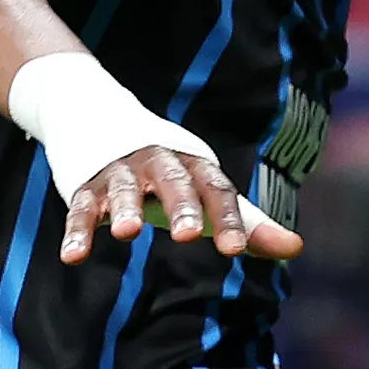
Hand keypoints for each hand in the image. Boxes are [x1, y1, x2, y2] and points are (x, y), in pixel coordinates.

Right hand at [52, 140, 306, 264]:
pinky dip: (77, 231)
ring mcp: (119, 170)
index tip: (236, 252)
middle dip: (180, 206)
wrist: (94, 112)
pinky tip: (73, 256)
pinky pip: (81, 208)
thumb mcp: (204, 186)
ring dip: (126, 208)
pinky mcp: (84, 184)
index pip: (216, 189)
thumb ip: (246, 220)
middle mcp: (159, 161)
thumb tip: (295, 249)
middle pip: (172, 181)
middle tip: (186, 236)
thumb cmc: (167, 165)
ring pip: (124, 188)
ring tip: (128, 233)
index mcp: (194, 163)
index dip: (227, 219)